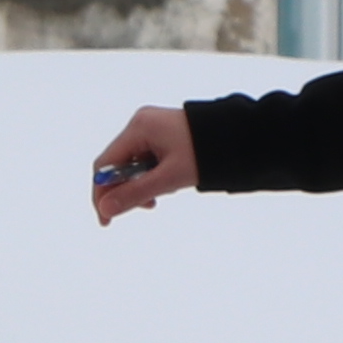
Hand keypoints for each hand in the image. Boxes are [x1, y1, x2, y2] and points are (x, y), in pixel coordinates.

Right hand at [86, 106, 199, 223]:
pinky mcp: (163, 135)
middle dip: (125, 190)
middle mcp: (141, 124)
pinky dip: (151, 176)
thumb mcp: (170, 177)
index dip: (101, 192)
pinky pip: (146, 159)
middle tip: (141, 208)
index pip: (105, 164)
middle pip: (117, 164)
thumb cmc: (207, 152)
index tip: (106, 217)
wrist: (240, 137)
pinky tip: (167, 185)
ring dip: (140, 185)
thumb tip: (105, 209)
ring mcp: (152, 128)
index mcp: (139, 128)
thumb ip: (136, 193)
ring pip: (132, 164)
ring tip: (159, 197)